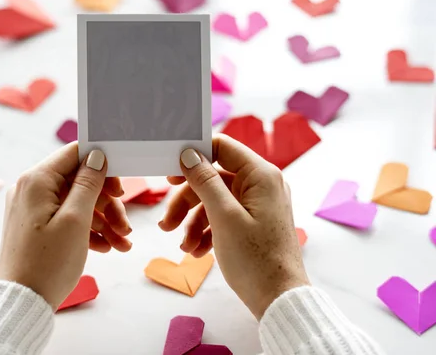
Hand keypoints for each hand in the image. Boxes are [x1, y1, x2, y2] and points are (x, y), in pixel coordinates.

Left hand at [0, 143, 131, 308]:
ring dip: (103, 220)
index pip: (75, 153)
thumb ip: (88, 184)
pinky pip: (66, 218)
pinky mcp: (35, 226)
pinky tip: (106, 247)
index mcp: (36, 180)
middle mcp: (30, 189)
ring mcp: (31, 208)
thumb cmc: (47, 263)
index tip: (121, 189)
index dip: (102, 166)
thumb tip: (97, 156)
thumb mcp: (76, 220)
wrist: (21, 304)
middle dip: (107, 203)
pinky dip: (87, 230)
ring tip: (122, 244)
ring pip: (76, 202)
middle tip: (126, 226)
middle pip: (79, 181)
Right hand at [159, 134, 308, 318]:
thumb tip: (189, 154)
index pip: (222, 147)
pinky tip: (197, 251)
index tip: (169, 173)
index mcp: (261, 176)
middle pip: (213, 178)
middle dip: (187, 201)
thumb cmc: (256, 259)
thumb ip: (205, 181)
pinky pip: (223, 216)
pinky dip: (207, 231)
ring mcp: (258, 204)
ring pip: (214, 200)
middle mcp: (262, 185)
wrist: (279, 300)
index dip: (194, 156)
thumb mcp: (223, 217)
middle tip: (167, 221)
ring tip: (183, 245)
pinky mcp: (254, 222)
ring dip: (193, 221)